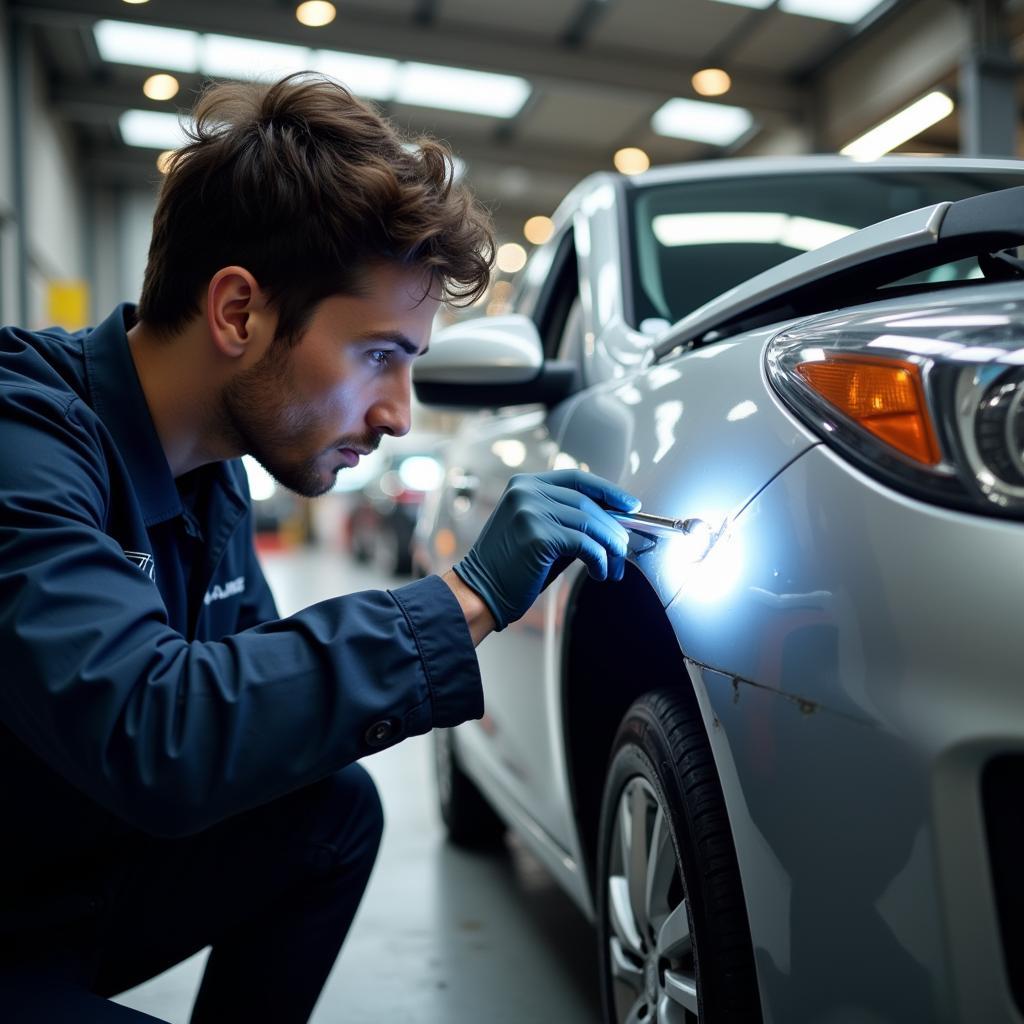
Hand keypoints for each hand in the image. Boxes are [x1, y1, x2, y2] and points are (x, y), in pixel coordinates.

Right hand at [453, 470, 639, 630]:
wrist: (480, 592)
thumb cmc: (512, 568)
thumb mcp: (540, 532)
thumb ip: (568, 519)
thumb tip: (612, 522)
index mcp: (525, 484)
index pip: (577, 478)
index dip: (608, 491)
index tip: (631, 506)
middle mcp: (526, 492)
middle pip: (587, 502)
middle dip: (613, 529)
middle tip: (624, 551)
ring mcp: (530, 511)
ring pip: (590, 523)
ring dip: (610, 547)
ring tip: (614, 567)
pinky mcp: (538, 535)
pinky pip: (585, 544)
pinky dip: (599, 560)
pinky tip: (599, 574)